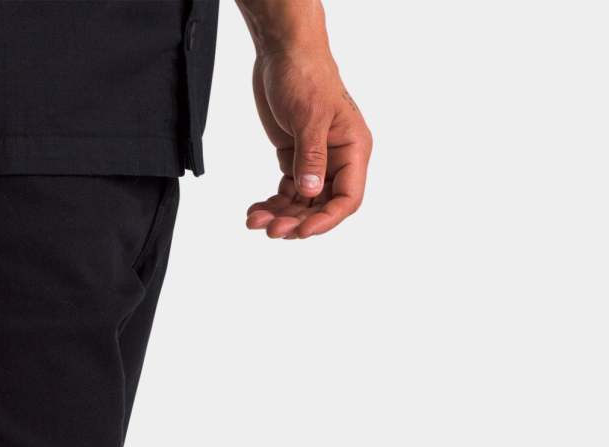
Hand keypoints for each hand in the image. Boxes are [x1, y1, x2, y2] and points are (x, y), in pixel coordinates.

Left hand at [245, 47, 371, 238]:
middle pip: (321, 206)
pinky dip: (272, 203)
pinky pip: (287, 191)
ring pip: (301, 203)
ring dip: (279, 215)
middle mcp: (338, 159)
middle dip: (296, 220)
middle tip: (270, 229)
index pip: (348, 197)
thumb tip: (311, 192)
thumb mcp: (309, 117)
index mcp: (353, 149)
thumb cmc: (305, 75)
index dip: (327, 219)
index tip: (302, 231)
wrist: (283, 53)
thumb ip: (311, 157)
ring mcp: (316, 161)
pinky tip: (255, 210)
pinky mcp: (295, 159)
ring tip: (254, 220)